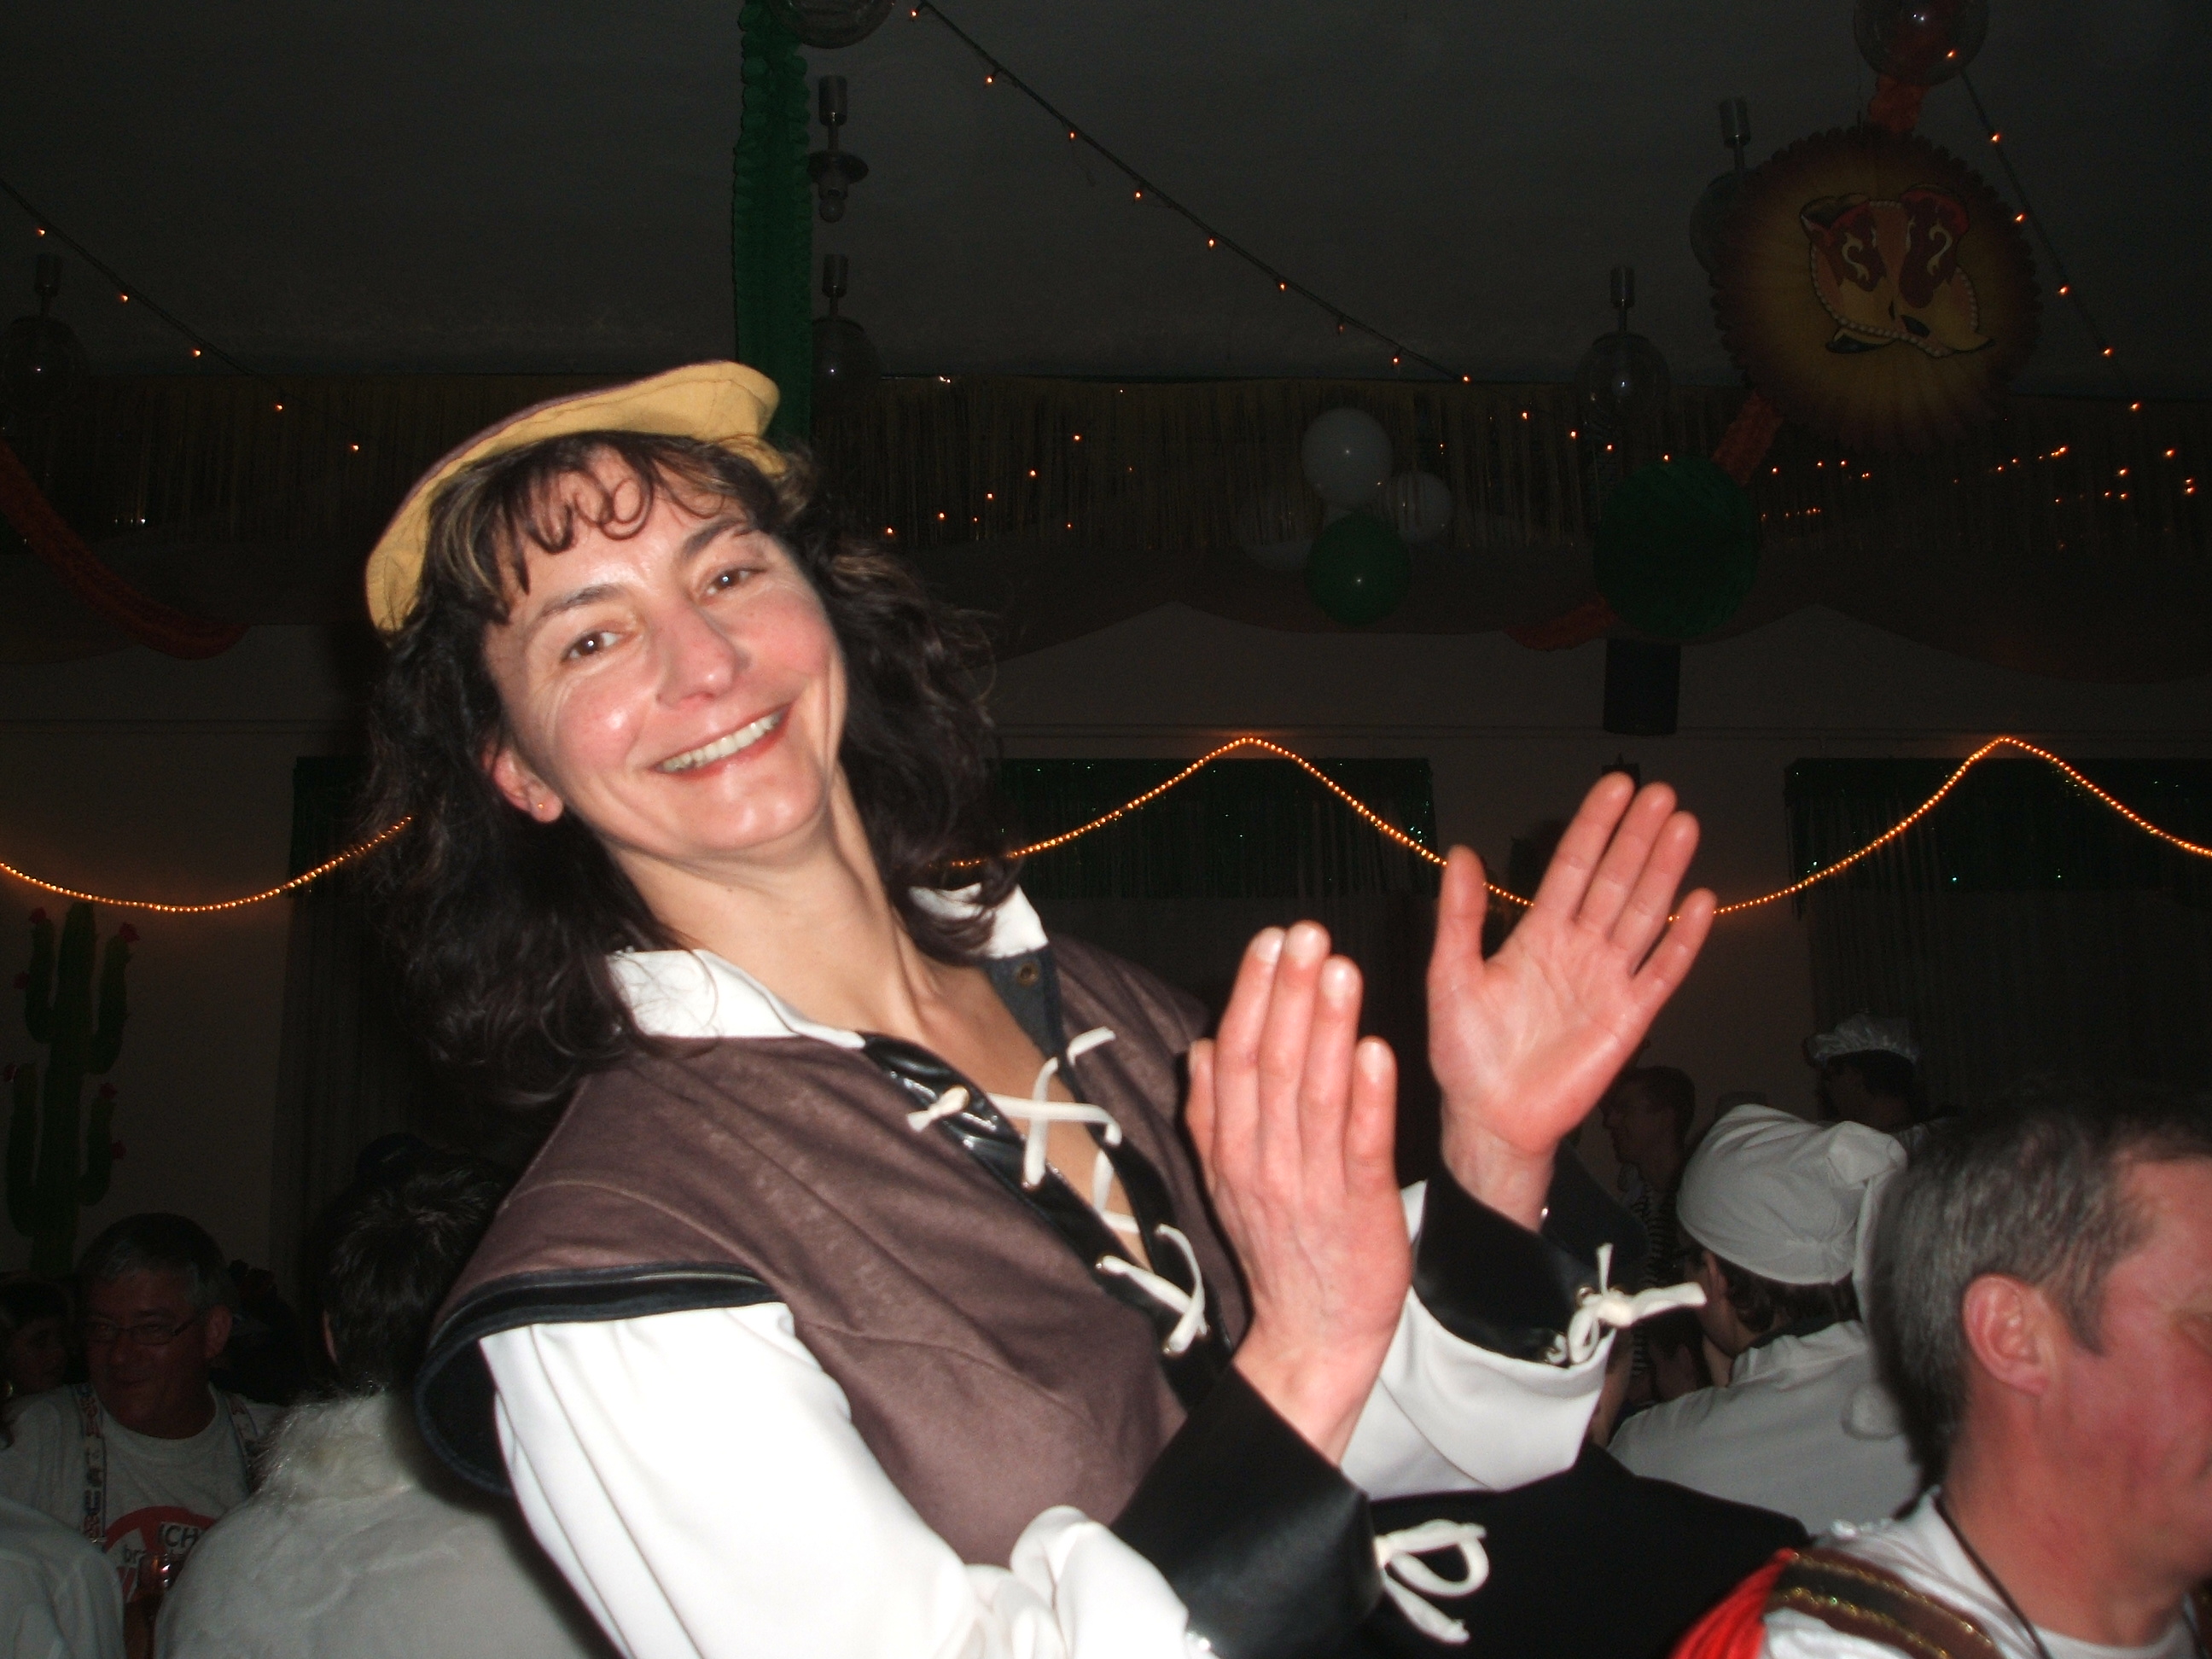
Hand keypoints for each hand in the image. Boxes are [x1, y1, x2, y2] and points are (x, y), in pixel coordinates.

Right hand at [1187, 922, 1407, 1462]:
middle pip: (1272, 1064)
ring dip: (1327, 1029)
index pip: (1236, 1058)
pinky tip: (1376, 1050)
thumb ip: (1211, 1114)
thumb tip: (1200, 1048)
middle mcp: (1264, 1161)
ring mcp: (1311, 1185)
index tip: (1269, 942)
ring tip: (1340, 970)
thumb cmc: (1278, 1250)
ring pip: (1316, 1095)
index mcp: (1231, 1149)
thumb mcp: (1225, 1182)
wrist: (1313, 1337)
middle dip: (1288, 994)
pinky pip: (1361, 1146)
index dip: (1253, 996)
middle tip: (1306, 934)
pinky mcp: (1360, 1208)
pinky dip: (1368, 1098)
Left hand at [1429, 775, 1714, 1227]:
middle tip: (1660, 793)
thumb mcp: (1451, 975)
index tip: (1615, 787)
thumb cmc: (1466, 1053)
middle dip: (1637, 837)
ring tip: (1683, 825)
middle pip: (1615, 881)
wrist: (1490, 1118)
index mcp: (1537, 935)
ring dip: (1664, 871)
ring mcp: (1607, 981)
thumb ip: (1461, 917)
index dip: (1594, 827)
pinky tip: (1699, 901)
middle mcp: (1578, 950)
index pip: (1571, 867)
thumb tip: (1461, 853)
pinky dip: (1681, 938)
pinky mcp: (1630, 1018)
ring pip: (1642, 914)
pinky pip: (1662, 971)